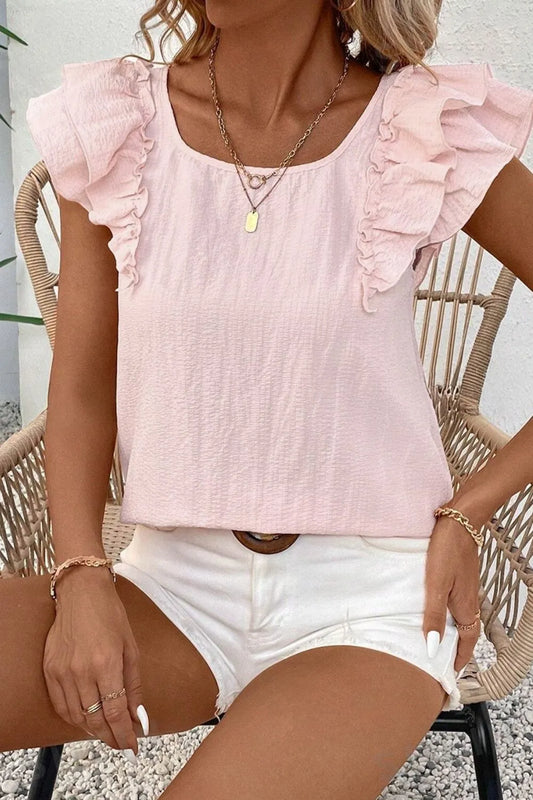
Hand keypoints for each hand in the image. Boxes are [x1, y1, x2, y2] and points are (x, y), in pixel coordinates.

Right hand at [44, 565, 148, 755]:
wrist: (82, 594)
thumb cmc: (111, 616)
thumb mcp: (131, 649)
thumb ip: (134, 686)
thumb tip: (140, 717)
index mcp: (106, 664)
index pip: (115, 712)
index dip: (124, 734)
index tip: (132, 747)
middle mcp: (81, 671)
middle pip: (95, 719)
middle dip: (110, 737)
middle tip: (122, 744)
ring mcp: (62, 672)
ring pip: (76, 717)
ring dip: (93, 730)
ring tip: (107, 733)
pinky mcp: (50, 670)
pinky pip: (61, 705)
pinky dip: (74, 718)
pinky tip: (86, 720)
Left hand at [423, 517, 480, 671]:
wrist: (460, 521)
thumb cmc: (448, 550)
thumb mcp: (436, 586)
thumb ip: (433, 615)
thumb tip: (432, 646)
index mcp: (465, 607)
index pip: (467, 641)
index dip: (460, 657)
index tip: (451, 670)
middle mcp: (469, 599)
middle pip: (465, 630)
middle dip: (456, 646)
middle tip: (442, 657)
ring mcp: (465, 586)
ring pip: (460, 615)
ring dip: (451, 628)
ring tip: (436, 636)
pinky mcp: (460, 575)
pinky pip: (456, 601)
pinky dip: (448, 610)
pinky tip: (434, 605)